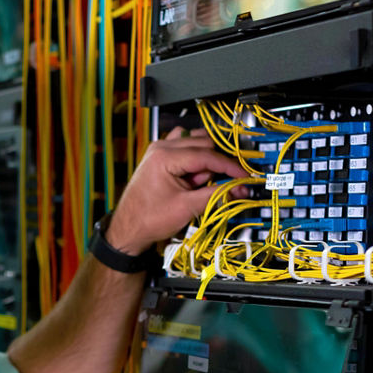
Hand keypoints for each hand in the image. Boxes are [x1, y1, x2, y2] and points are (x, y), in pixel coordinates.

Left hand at [104, 127, 247, 255]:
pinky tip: (193, 178)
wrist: (128, 229)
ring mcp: (160, 150)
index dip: (229, 166)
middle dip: (217, 165)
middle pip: (203, 144)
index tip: (243, 176)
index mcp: (164, 156)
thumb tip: (238, 189)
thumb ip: (216, 195)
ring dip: (205, 162)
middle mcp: (161, 147)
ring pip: (196, 144)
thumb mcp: (186, 208)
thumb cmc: (148, 219)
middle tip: (224, 185)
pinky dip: (195, 161)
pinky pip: (185, 150)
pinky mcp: (161, 157)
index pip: (206, 155)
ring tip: (200, 184)